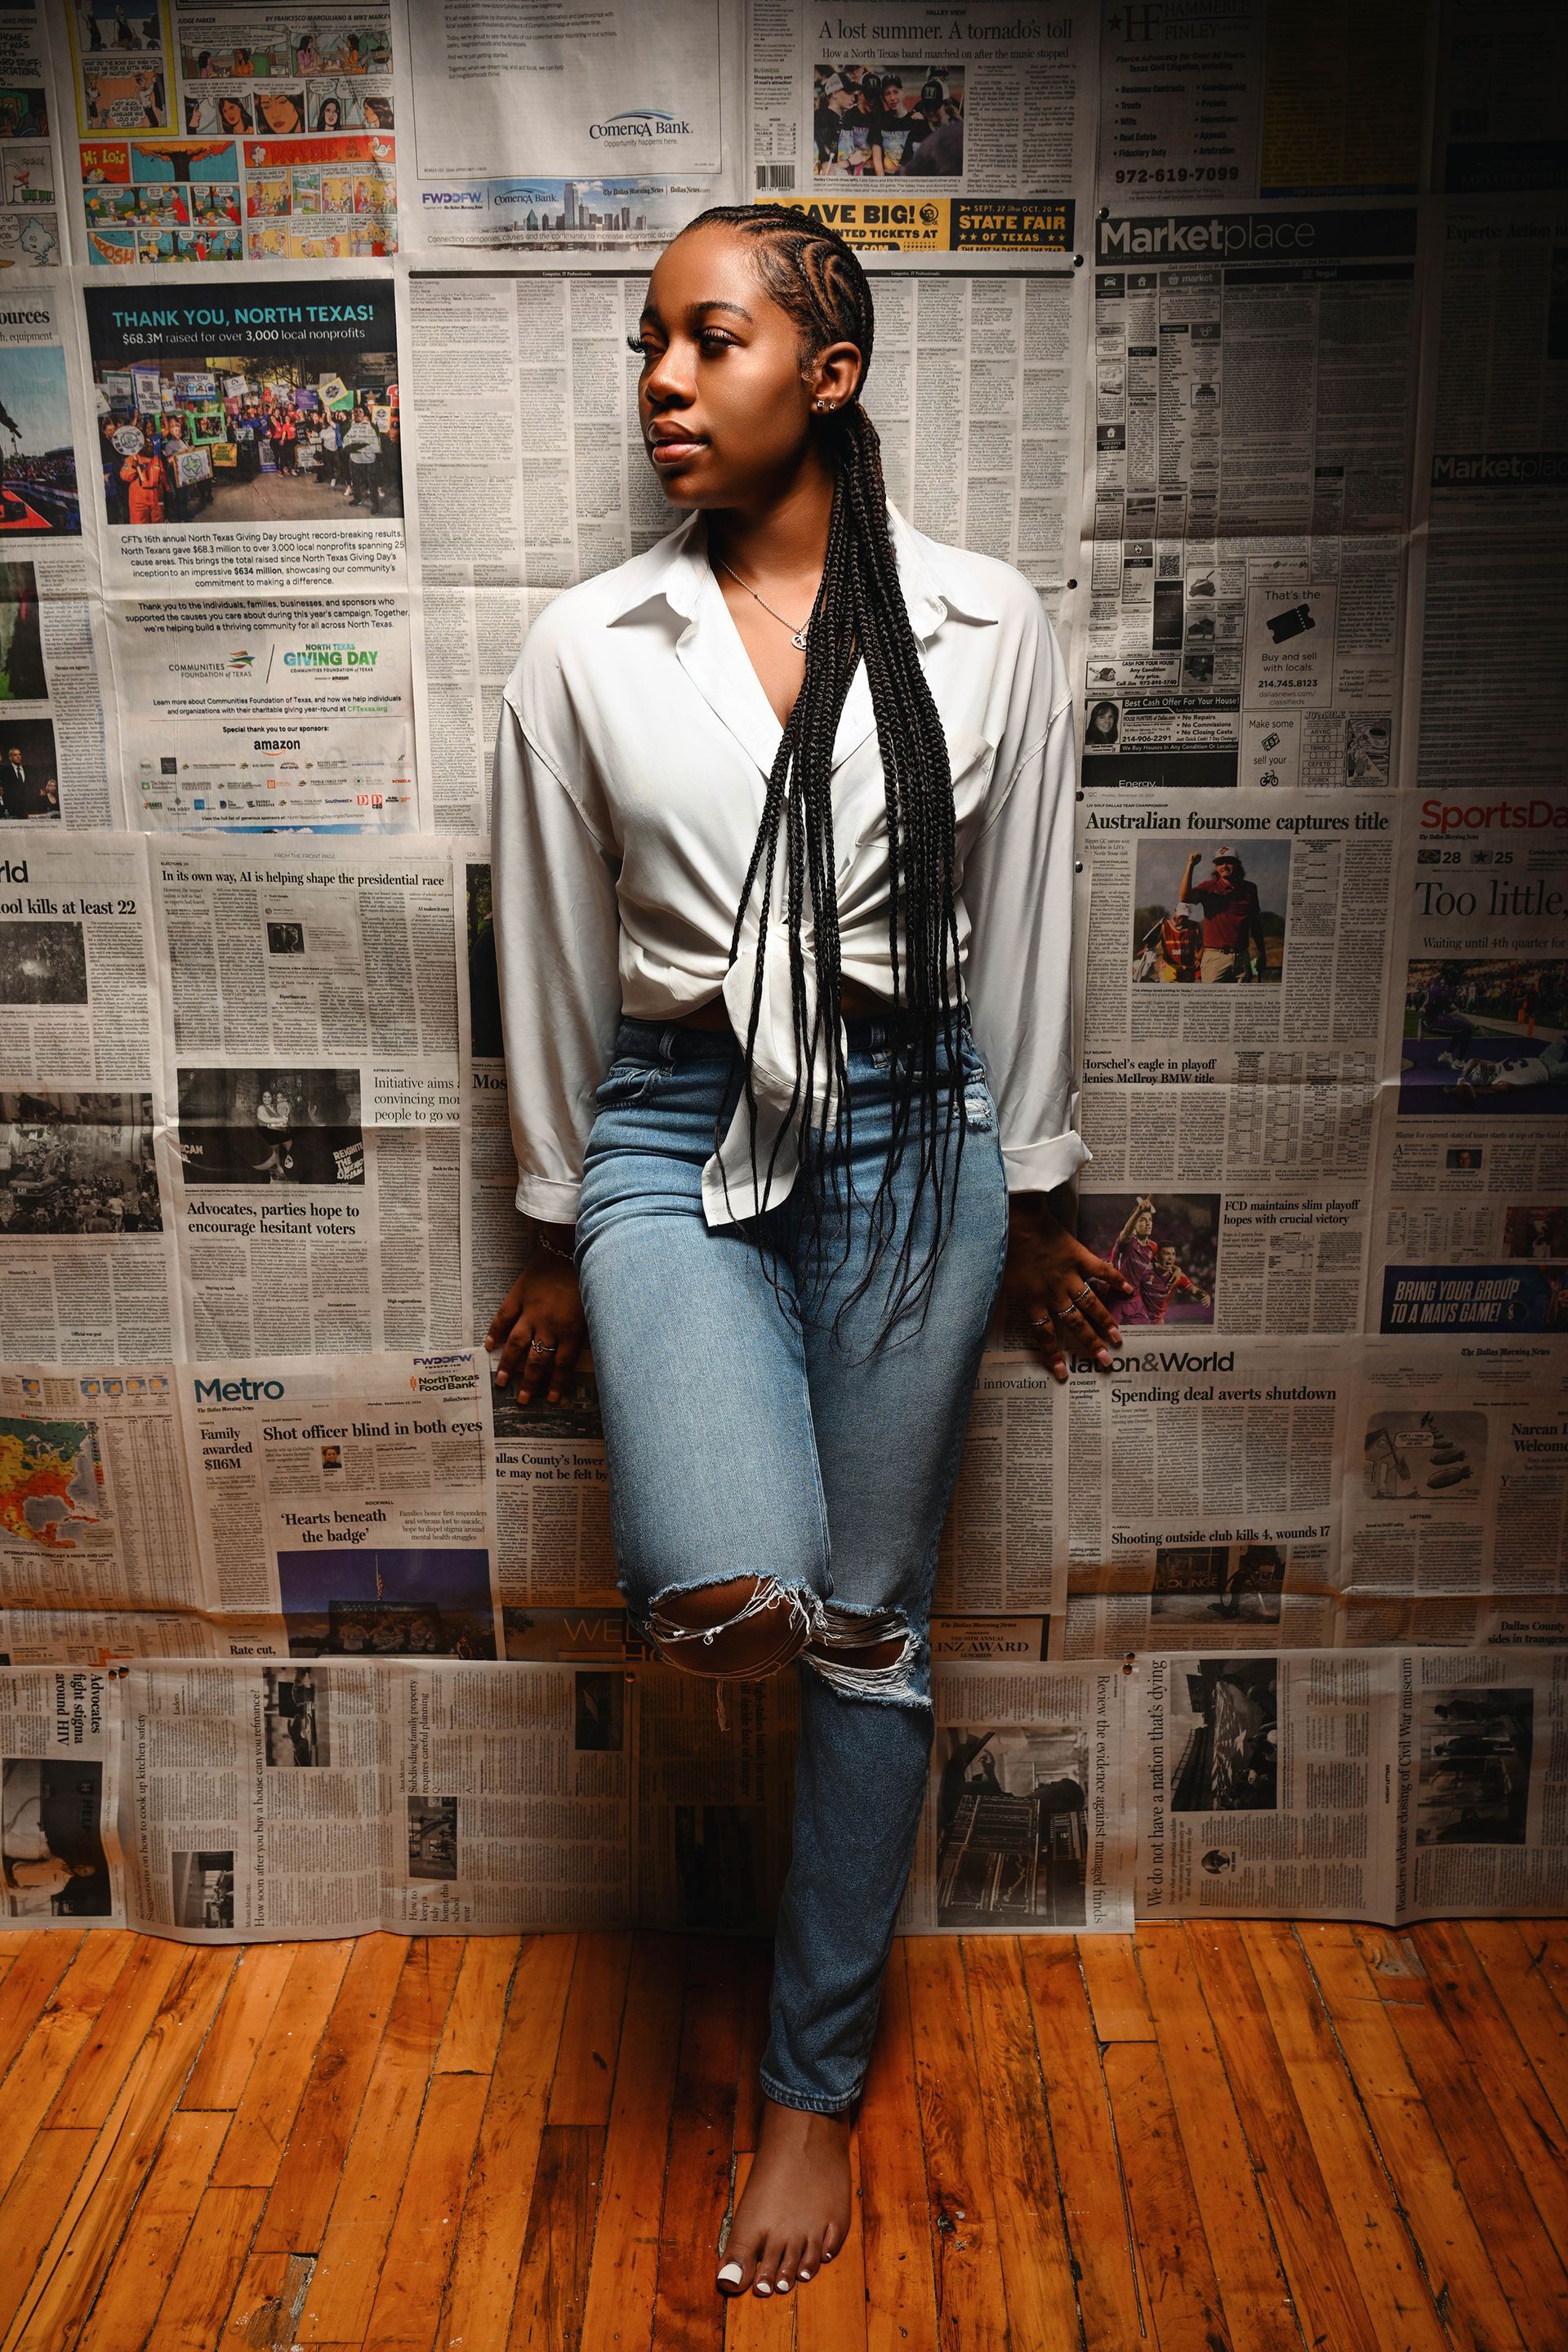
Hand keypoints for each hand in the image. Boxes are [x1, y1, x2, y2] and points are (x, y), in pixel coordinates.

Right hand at [485, 1228, 586, 1405]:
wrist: (570, 1246)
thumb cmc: (587, 1276)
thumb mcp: (594, 1306)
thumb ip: (588, 1330)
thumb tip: (587, 1351)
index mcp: (571, 1329)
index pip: (563, 1364)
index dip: (556, 1383)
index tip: (550, 1400)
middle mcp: (550, 1324)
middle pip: (538, 1360)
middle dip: (529, 1382)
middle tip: (521, 1400)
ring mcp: (531, 1310)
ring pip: (518, 1344)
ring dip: (508, 1364)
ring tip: (500, 1381)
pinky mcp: (518, 1295)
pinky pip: (503, 1317)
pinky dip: (495, 1332)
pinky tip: (489, 1345)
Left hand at [1004, 1205, 1133, 1383]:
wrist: (1017, 1220)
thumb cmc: (1003, 1247)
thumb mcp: (997, 1279)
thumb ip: (1005, 1297)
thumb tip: (990, 1313)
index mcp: (1032, 1300)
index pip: (1045, 1335)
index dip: (1054, 1355)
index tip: (1064, 1374)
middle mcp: (1053, 1293)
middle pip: (1075, 1324)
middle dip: (1090, 1344)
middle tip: (1105, 1361)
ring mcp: (1068, 1275)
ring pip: (1090, 1304)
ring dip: (1105, 1321)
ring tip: (1117, 1338)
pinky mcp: (1079, 1257)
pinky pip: (1101, 1271)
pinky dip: (1115, 1280)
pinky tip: (1128, 1291)